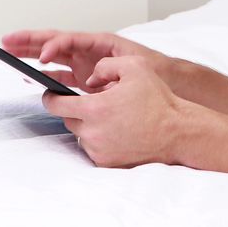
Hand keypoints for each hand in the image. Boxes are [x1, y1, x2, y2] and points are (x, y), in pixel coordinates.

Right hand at [2, 29, 170, 93]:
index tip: (42, 57)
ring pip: (53, 56)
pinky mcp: (87, 78)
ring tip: (9, 53)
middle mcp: (90, 50)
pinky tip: (31, 76)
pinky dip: (46, 74)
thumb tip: (92, 78)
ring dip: (32, 55)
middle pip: (55, 42)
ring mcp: (86, 63)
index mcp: (100, 43)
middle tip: (6, 41)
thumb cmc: (154, 71)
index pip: (70, 39)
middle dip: (30, 41)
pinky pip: (61, 74)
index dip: (53, 46)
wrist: (169, 82)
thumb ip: (112, 68)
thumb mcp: (134, 65)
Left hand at [42, 56, 197, 167]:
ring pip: (81, 135)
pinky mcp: (105, 162)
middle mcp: (91, 132)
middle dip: (76, 110)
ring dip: (89, 126)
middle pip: (67, 119)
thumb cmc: (158, 100)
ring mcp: (97, 150)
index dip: (50, 96)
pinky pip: (93, 149)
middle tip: (96, 104)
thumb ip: (106, 65)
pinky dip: (101, 140)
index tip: (52, 93)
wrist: (177, 132)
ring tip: (112, 118)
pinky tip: (119, 132)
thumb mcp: (136, 67)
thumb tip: (90, 78)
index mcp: (93, 108)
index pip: (54, 104)